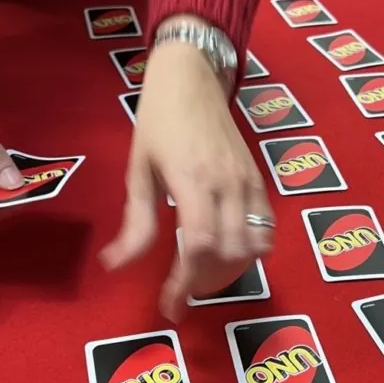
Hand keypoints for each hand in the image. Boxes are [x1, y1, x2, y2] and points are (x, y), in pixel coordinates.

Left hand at [101, 41, 274, 321]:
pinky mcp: (259, 179)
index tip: (171, 304)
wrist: (192, 78)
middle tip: (183, 290)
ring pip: (254, 245)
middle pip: (230, 253)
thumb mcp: (138, 170)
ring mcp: (248, 182)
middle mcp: (227, 184)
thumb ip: (135, 222)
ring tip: (204, 275)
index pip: (199, 246)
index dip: (186, 282)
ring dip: (231, 270)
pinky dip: (252, 250)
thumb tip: (116, 265)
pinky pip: (267, 227)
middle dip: (206, 281)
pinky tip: (228, 253)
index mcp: (192, 181)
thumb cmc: (158, 121)